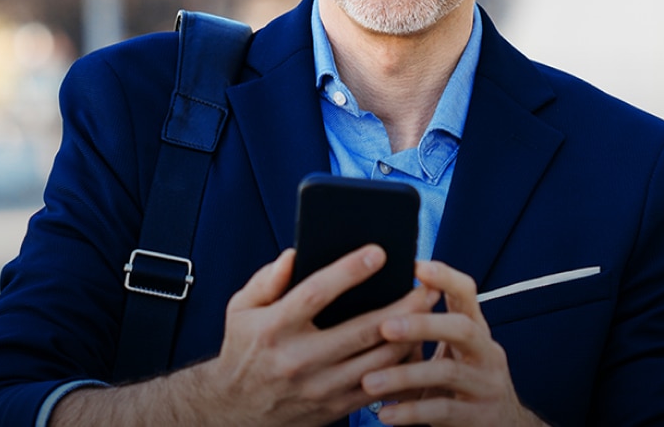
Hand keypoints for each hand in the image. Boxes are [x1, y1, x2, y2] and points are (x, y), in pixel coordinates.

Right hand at [194, 245, 440, 425]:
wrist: (235, 413)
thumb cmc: (243, 352)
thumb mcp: (240, 310)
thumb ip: (266, 280)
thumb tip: (295, 254)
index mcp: (274, 328)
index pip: (315, 294)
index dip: (349, 271)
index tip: (379, 252)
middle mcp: (298, 359)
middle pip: (361, 330)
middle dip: (401, 306)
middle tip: (427, 285)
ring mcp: (319, 387)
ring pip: (377, 360)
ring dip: (409, 335)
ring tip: (428, 311)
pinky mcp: (334, 407)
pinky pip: (378, 385)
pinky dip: (401, 365)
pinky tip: (415, 344)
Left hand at [361, 260, 547, 425]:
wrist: (503, 424)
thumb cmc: (465, 381)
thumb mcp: (451, 351)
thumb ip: (424, 329)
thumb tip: (378, 304)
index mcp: (476, 330)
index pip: (467, 294)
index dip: (445, 278)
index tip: (417, 267)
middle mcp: (486, 353)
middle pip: (462, 328)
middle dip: (424, 325)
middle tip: (386, 326)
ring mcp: (485, 385)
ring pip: (447, 373)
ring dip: (404, 375)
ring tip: (369, 381)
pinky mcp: (478, 417)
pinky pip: (441, 410)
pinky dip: (410, 412)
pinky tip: (385, 413)